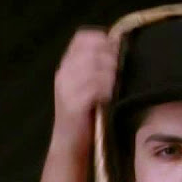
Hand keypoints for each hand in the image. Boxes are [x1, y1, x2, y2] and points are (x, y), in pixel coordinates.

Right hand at [52, 28, 120, 145]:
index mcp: (66, 65)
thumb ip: (96, 65)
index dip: (102, 40)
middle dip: (111, 58)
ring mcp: (66, 88)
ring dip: (110, 75)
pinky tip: (108, 99)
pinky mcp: (73, 104)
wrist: (70, 144)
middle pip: (93, 50)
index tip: (114, 52)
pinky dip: (106, 91)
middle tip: (117, 73)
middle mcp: (63, 73)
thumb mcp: (87, 84)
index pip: (83, 37)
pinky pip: (95, 87)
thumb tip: (118, 44)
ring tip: (114, 87)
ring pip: (96, 67)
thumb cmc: (84, 113)